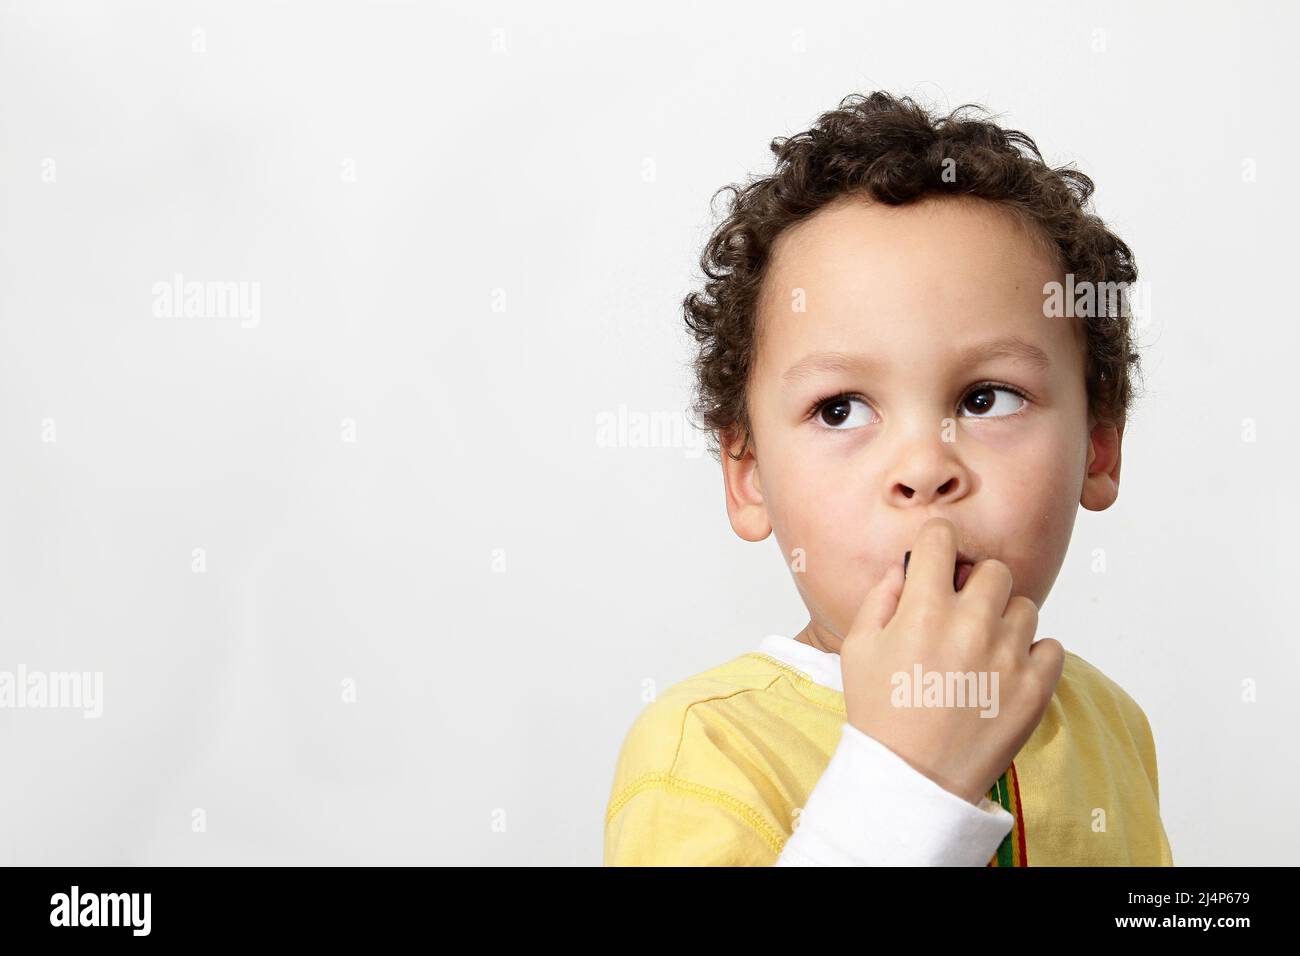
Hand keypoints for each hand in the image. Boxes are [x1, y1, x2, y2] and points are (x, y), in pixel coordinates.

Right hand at [839, 517, 1064, 803]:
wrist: (912, 778)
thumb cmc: (880, 712)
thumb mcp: (858, 648)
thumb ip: (880, 597)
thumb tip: (905, 567)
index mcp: (923, 609)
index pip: (942, 538)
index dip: (936, 545)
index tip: (936, 561)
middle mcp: (970, 624)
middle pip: (993, 569)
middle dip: (976, 585)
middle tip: (961, 614)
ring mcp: (1007, 656)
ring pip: (1025, 607)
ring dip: (1005, 621)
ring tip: (982, 650)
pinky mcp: (1035, 688)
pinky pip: (1052, 646)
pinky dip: (1033, 655)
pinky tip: (1004, 672)